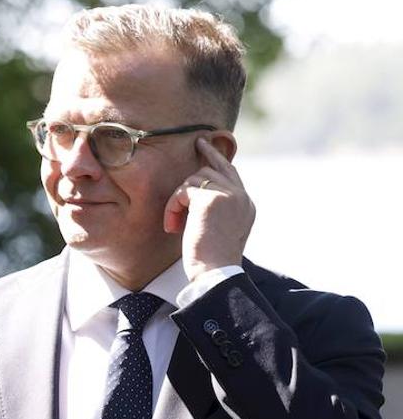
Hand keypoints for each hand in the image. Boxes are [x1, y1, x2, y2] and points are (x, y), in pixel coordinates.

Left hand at [163, 136, 255, 281]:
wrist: (216, 274)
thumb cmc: (211, 261)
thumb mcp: (218, 231)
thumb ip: (214, 210)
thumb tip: (195, 195)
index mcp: (246, 205)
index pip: (230, 172)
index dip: (214, 157)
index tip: (201, 144)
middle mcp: (241, 197)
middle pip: (210, 171)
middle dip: (191, 177)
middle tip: (182, 176)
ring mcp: (229, 196)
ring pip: (193, 179)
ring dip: (177, 201)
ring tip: (174, 225)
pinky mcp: (211, 199)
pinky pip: (183, 191)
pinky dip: (173, 207)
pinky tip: (173, 226)